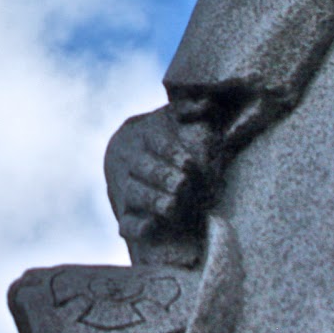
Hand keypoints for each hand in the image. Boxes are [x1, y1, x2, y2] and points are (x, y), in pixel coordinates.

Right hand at [104, 105, 219, 260]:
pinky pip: (127, 224)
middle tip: (183, 184)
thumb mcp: (173, 117)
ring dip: (153, 201)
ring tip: (172, 206)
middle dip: (164, 177)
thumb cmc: (164, 135)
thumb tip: (206, 104)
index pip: (155, 142)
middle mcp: (132, 161)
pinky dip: (135, 228)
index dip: (172, 153)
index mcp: (143, 135)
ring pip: (134, 194)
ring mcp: (127, 187)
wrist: (128, 153)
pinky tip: (148, 228)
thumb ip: (189, 108)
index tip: (189, 162)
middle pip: (143, 169)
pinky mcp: (129, 213)